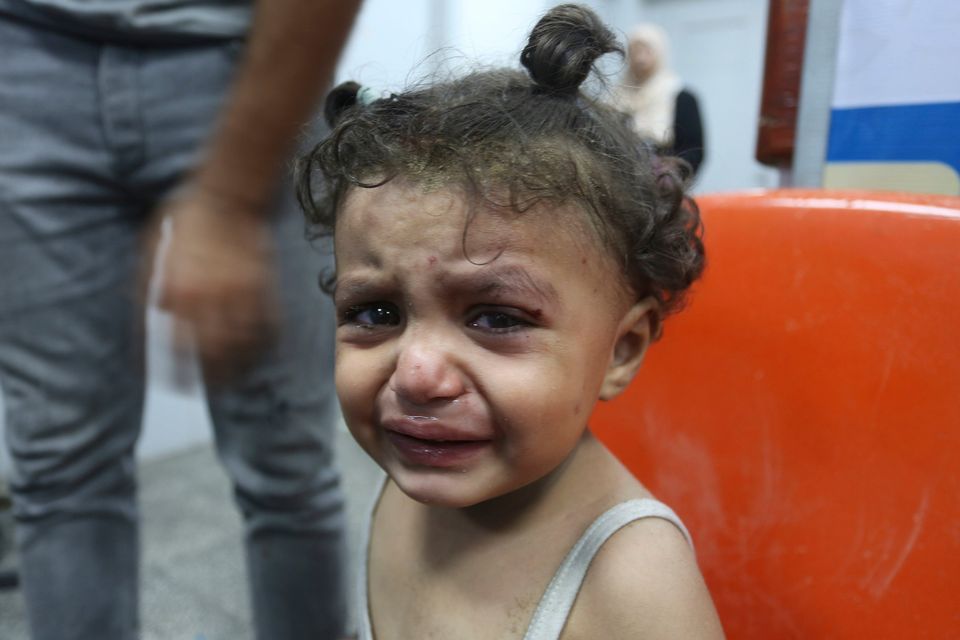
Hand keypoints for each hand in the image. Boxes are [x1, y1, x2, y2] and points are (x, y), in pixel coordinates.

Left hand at [154, 191, 278, 385]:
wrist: (229, 197)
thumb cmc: (188, 222)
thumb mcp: (154, 252)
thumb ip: (153, 288)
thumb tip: (159, 316)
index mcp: (178, 292)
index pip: (175, 348)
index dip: (173, 372)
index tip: (172, 384)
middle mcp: (211, 298)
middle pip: (212, 356)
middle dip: (209, 378)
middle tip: (205, 386)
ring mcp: (241, 294)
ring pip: (243, 347)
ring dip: (238, 368)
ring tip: (232, 377)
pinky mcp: (265, 288)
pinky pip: (267, 328)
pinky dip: (263, 346)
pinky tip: (255, 352)